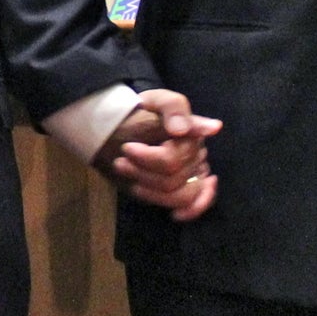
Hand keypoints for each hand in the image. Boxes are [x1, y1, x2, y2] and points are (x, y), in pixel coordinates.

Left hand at [93, 87, 220, 221]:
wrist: (129, 126)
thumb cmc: (145, 111)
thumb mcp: (157, 100)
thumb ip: (174, 108)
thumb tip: (192, 128)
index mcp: (192, 136)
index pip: (172, 158)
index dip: (149, 159)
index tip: (127, 149)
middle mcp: (196, 157)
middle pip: (172, 178)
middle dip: (143, 172)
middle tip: (121, 160)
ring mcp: (190, 174)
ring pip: (178, 195)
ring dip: (150, 190)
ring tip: (128, 174)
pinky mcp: (182, 188)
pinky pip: (192, 205)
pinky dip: (188, 211)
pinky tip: (176, 215)